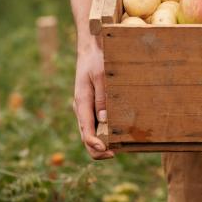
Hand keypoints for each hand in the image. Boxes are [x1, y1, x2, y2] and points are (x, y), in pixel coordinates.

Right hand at [73, 40, 113, 159]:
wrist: (91, 48)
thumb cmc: (97, 60)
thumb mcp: (101, 76)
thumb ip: (102, 98)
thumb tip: (104, 120)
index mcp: (82, 103)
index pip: (86, 131)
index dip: (96, 145)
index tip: (108, 152)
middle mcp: (82, 109)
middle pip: (86, 137)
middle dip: (99, 149)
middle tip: (117, 153)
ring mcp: (86, 108)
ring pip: (90, 132)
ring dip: (102, 142)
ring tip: (120, 147)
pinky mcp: (91, 105)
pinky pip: (95, 124)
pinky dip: (103, 132)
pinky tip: (117, 134)